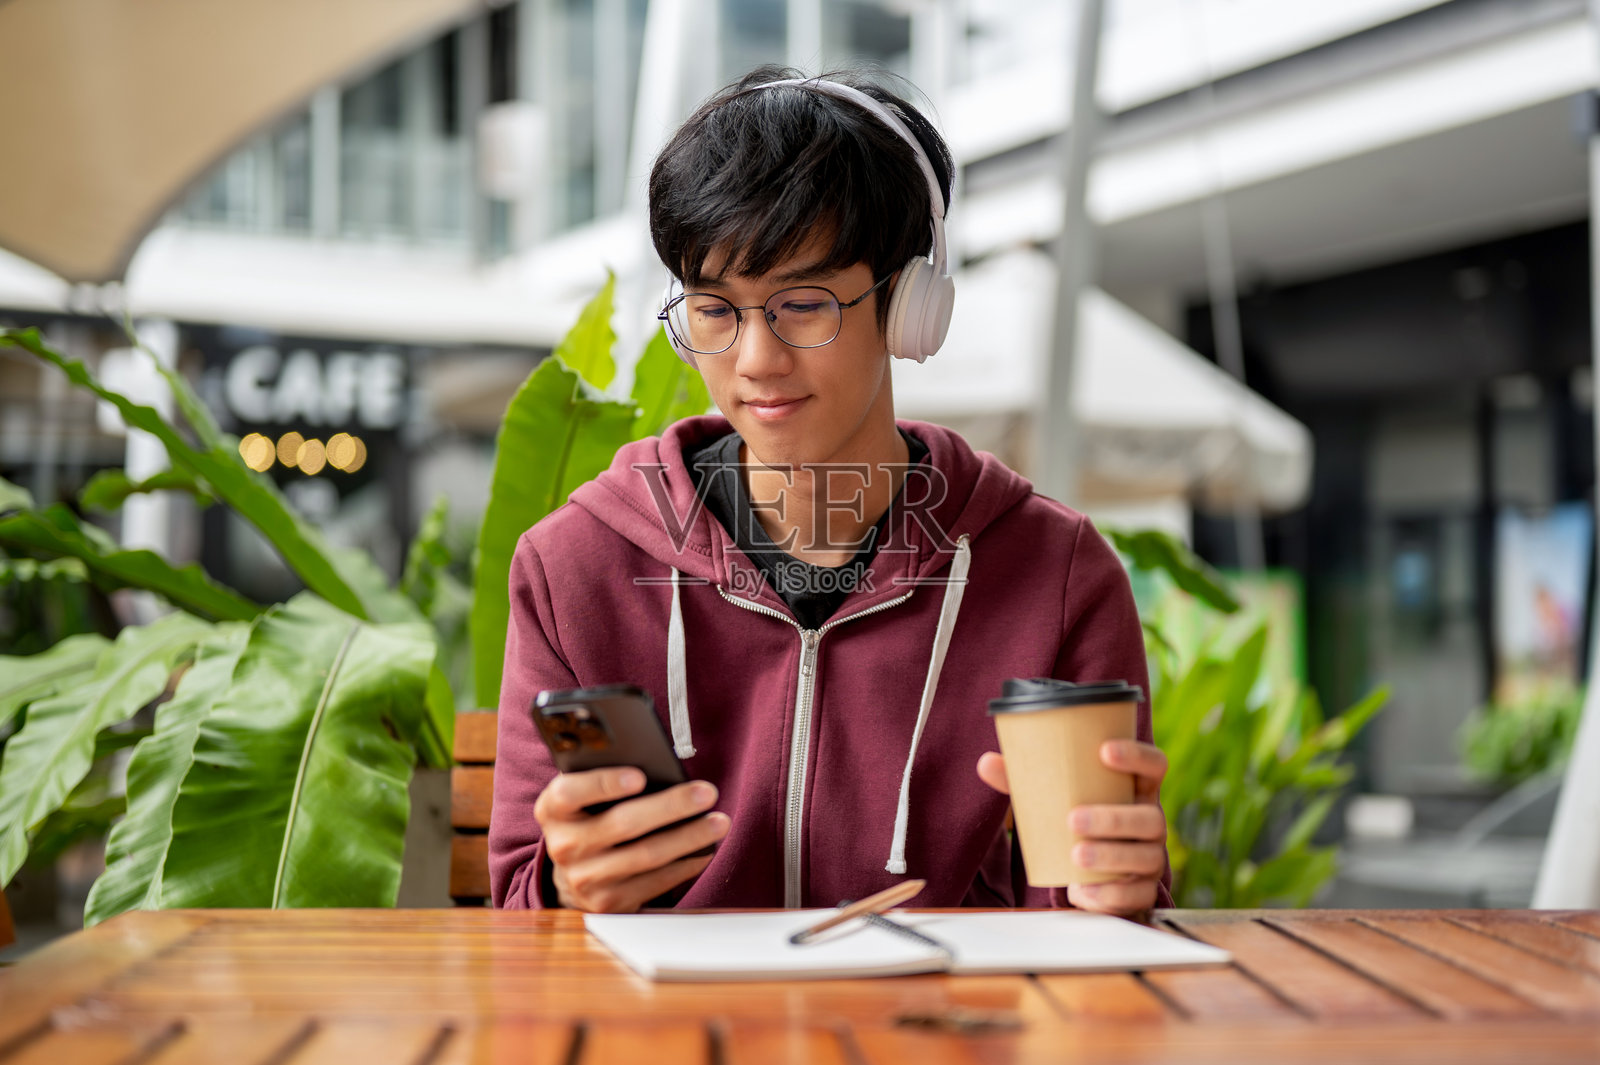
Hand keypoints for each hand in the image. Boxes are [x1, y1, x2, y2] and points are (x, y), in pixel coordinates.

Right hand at [534, 768, 729, 912]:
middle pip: (623, 824)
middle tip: (707, 792)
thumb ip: (603, 777)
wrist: (571, 874)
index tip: (640, 775)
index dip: (604, 784)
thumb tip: (657, 764)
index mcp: (552, 809)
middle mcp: (564, 846)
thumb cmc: (588, 817)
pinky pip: (655, 882)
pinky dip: (686, 864)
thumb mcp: (582, 796)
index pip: (570, 793)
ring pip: (647, 855)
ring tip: (719, 822)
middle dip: (671, 806)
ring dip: (689, 837)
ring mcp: (585, 879)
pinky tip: (706, 849)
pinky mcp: (609, 903)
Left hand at [976, 740, 1168, 916]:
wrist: (1091, 872)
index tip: (1104, 750)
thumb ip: (1023, 781)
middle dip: (1113, 818)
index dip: (1136, 755)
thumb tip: (986, 763)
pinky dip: (1108, 895)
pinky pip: (1134, 895)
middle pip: (1149, 817)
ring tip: (1076, 856)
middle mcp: (1151, 822)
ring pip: (1144, 857)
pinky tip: (1084, 891)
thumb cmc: (1074, 821)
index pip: (1153, 765)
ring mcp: (1150, 858)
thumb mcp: (1053, 800)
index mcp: (1136, 790)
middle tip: (1073, 820)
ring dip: (1110, 857)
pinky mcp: (1142, 891)